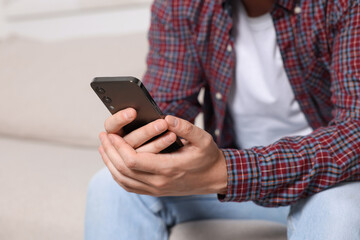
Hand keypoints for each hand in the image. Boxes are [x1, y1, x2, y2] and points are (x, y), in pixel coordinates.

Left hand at [99, 115, 227, 195]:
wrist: (214, 178)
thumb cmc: (207, 157)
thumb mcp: (203, 139)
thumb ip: (186, 128)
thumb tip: (167, 118)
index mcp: (169, 168)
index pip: (133, 161)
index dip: (118, 147)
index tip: (112, 134)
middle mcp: (159, 182)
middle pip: (123, 170)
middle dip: (109, 152)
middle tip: (103, 137)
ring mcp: (155, 189)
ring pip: (123, 180)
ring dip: (109, 163)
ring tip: (103, 148)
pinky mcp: (154, 191)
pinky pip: (129, 185)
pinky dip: (117, 174)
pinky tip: (113, 162)